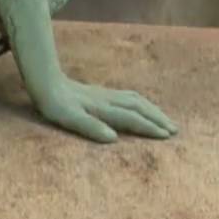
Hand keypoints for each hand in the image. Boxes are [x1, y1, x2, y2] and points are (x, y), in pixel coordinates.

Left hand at [33, 76, 177, 143]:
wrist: (43, 81)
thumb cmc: (53, 104)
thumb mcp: (67, 118)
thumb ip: (90, 127)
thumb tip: (113, 138)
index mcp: (102, 108)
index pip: (131, 118)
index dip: (149, 127)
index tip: (167, 136)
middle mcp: (108, 100)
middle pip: (139, 107)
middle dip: (158, 118)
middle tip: (174, 130)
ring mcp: (105, 94)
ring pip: (135, 99)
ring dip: (152, 109)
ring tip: (165, 119)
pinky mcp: (100, 92)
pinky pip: (128, 96)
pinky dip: (141, 102)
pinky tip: (141, 105)